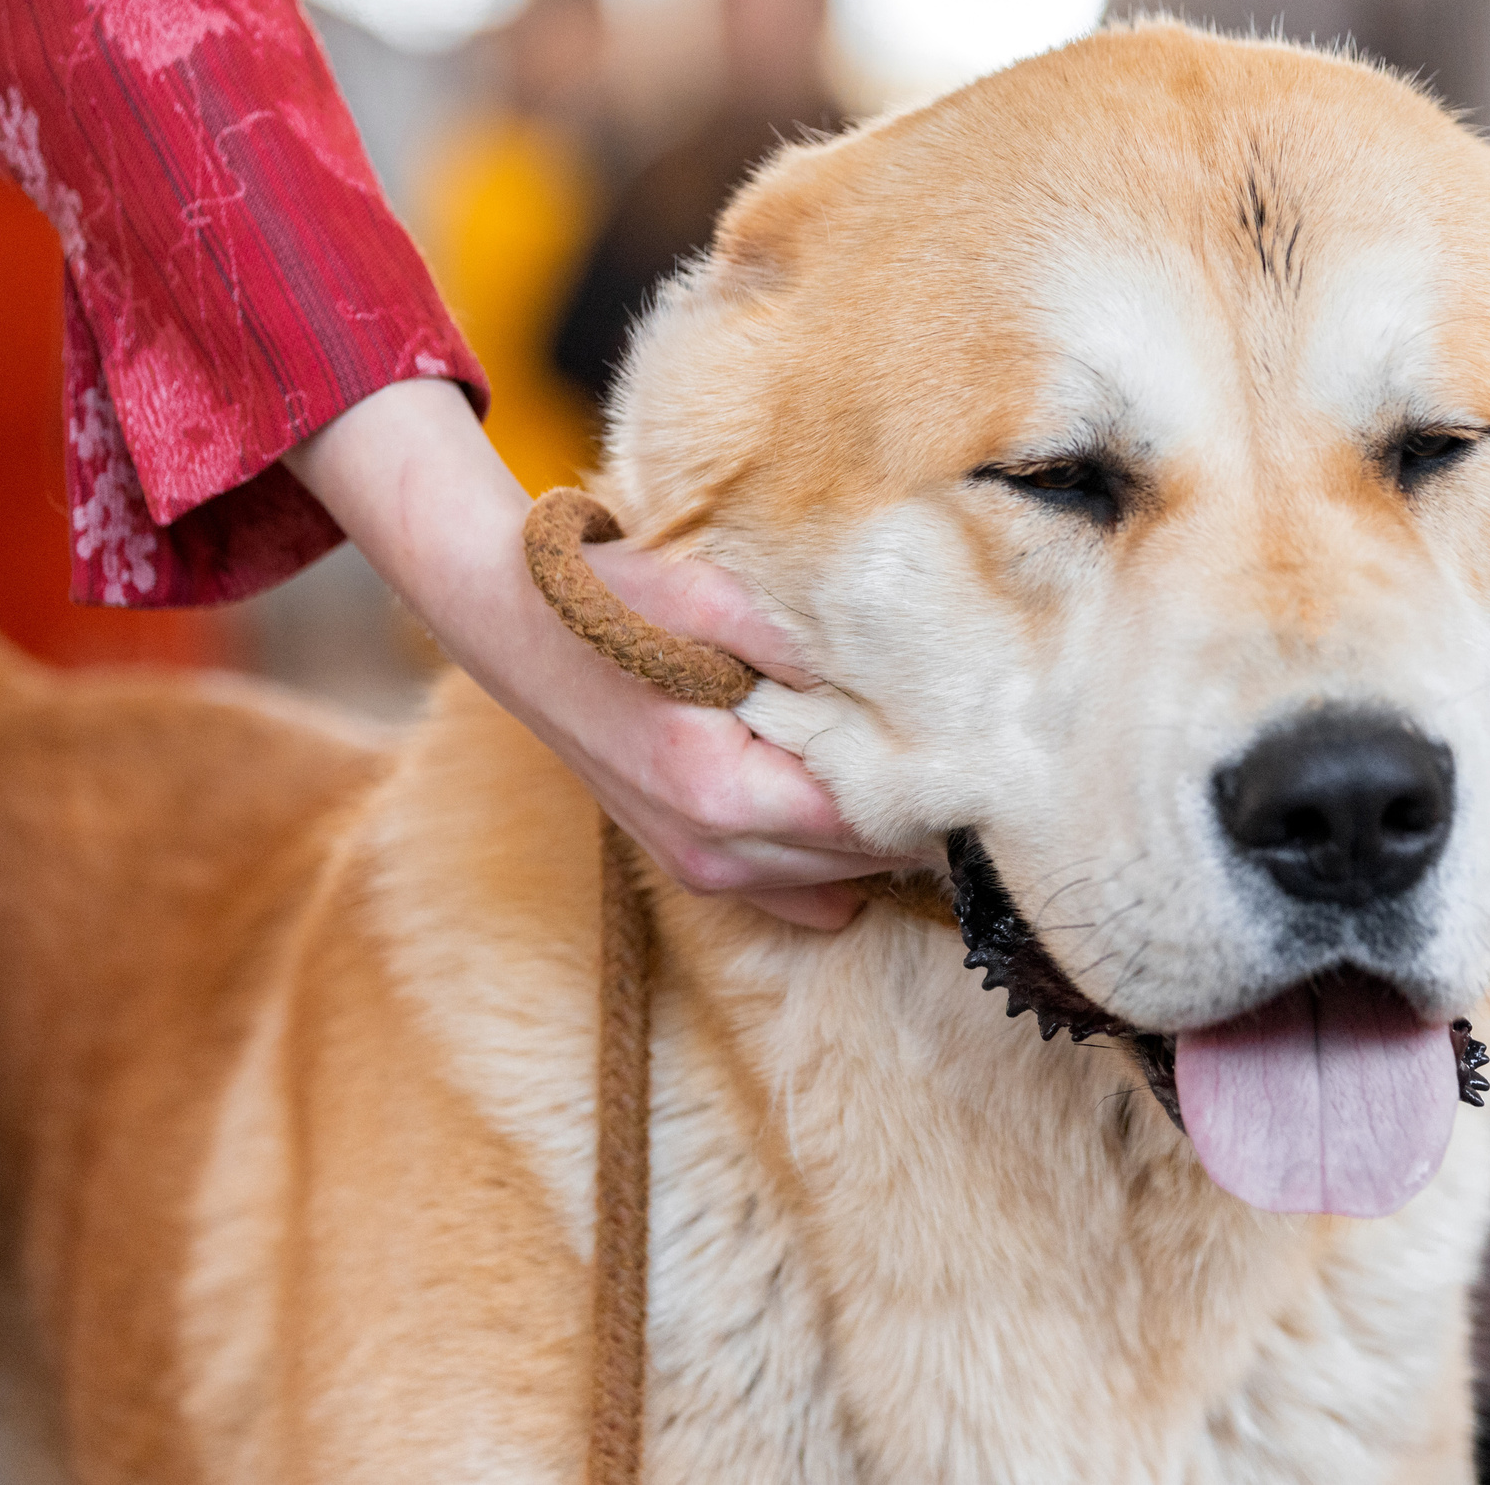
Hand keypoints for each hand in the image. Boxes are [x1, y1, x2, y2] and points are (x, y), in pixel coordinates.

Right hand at [284, 378, 906, 928]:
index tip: (977, 749)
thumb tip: (898, 688)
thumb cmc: (613, 601)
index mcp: (722, 790)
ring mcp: (698, 868)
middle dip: (914, 815)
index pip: (870, 820)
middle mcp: (713, 851)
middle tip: (967, 758)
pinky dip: (835, 859)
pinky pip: (797, 892)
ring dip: (876, 837)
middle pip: (862, 861)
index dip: (930, 786)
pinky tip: (855, 803)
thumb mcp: (715, 596)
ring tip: (913, 771)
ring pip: (835, 882)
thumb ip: (805, 648)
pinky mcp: (690, 865)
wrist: (513, 627)